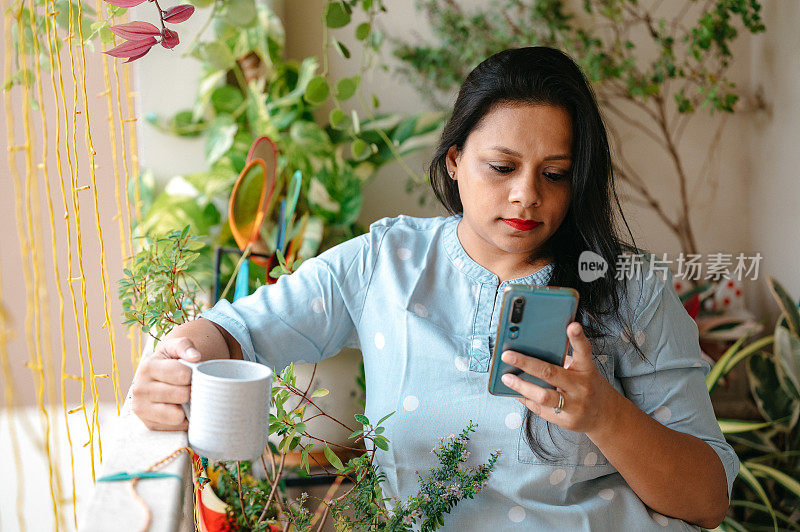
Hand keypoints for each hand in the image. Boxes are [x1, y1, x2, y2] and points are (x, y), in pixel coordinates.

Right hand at [130, 336, 200, 430]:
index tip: (193, 373)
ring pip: (177, 415)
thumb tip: (195, 357)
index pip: (182, 374)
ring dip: (188, 407)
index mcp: (148, 367)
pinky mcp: (149, 424)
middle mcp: (140, 389)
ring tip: (186, 398)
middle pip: (182, 395)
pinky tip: (181, 409)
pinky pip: (176, 427)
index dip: (194, 374)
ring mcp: (142, 409)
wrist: (156, 378)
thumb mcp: (174, 348)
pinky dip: (184, 420)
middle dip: (193, 390)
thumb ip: (185, 346)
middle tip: (192, 386)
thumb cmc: (170, 361)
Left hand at [499, 322, 617, 435]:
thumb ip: (563, 361)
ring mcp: (574, 405)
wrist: (605, 416)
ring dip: (521, 386)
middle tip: (508, 355)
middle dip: (526, 363)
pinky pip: (540, 409)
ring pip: (543, 396)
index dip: (577, 337)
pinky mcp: (565, 420)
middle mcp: (581, 387)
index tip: (572, 325)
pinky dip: (525, 399)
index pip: (583, 350)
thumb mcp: (582, 370)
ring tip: (506, 378)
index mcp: (586, 369)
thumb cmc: (588, 386)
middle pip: (551, 373)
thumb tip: (529, 352)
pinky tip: (515, 391)